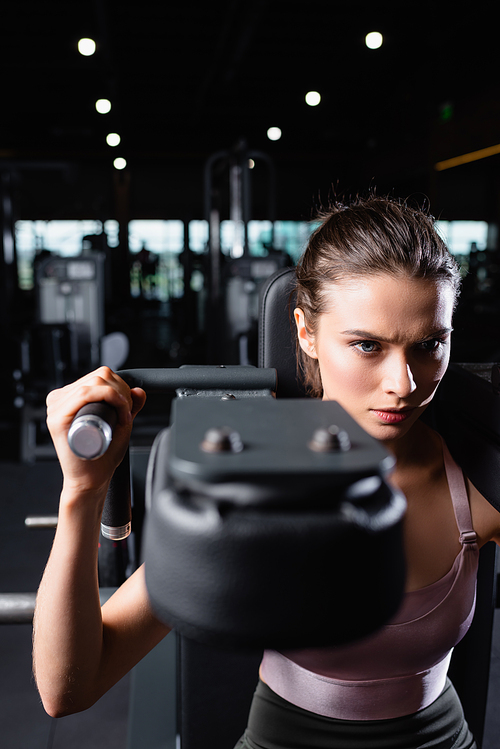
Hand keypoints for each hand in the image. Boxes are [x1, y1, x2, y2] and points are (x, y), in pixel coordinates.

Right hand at [46, 367, 145, 495]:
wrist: (91, 480)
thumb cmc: (102, 455)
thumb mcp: (119, 424)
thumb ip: (129, 407)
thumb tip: (138, 391)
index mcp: (70, 398)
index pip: (99, 376)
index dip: (120, 386)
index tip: (129, 406)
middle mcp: (60, 400)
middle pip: (98, 377)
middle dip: (121, 392)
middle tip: (126, 414)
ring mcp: (56, 408)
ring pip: (94, 382)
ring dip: (118, 396)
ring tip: (122, 417)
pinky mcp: (58, 419)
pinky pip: (85, 393)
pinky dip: (108, 397)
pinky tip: (118, 415)